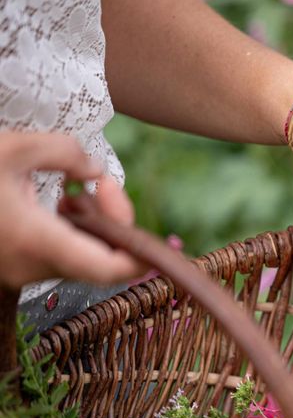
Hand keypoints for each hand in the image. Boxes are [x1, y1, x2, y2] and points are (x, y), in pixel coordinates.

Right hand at [0, 132, 144, 288]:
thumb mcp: (13, 147)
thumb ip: (65, 152)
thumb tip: (96, 170)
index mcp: (35, 240)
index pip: (106, 269)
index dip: (140, 258)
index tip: (153, 232)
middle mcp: (32, 265)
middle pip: (101, 261)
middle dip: (115, 221)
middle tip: (105, 184)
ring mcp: (23, 270)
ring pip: (83, 258)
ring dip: (95, 224)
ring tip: (80, 187)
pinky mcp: (17, 265)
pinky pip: (62, 255)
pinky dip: (74, 230)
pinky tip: (63, 200)